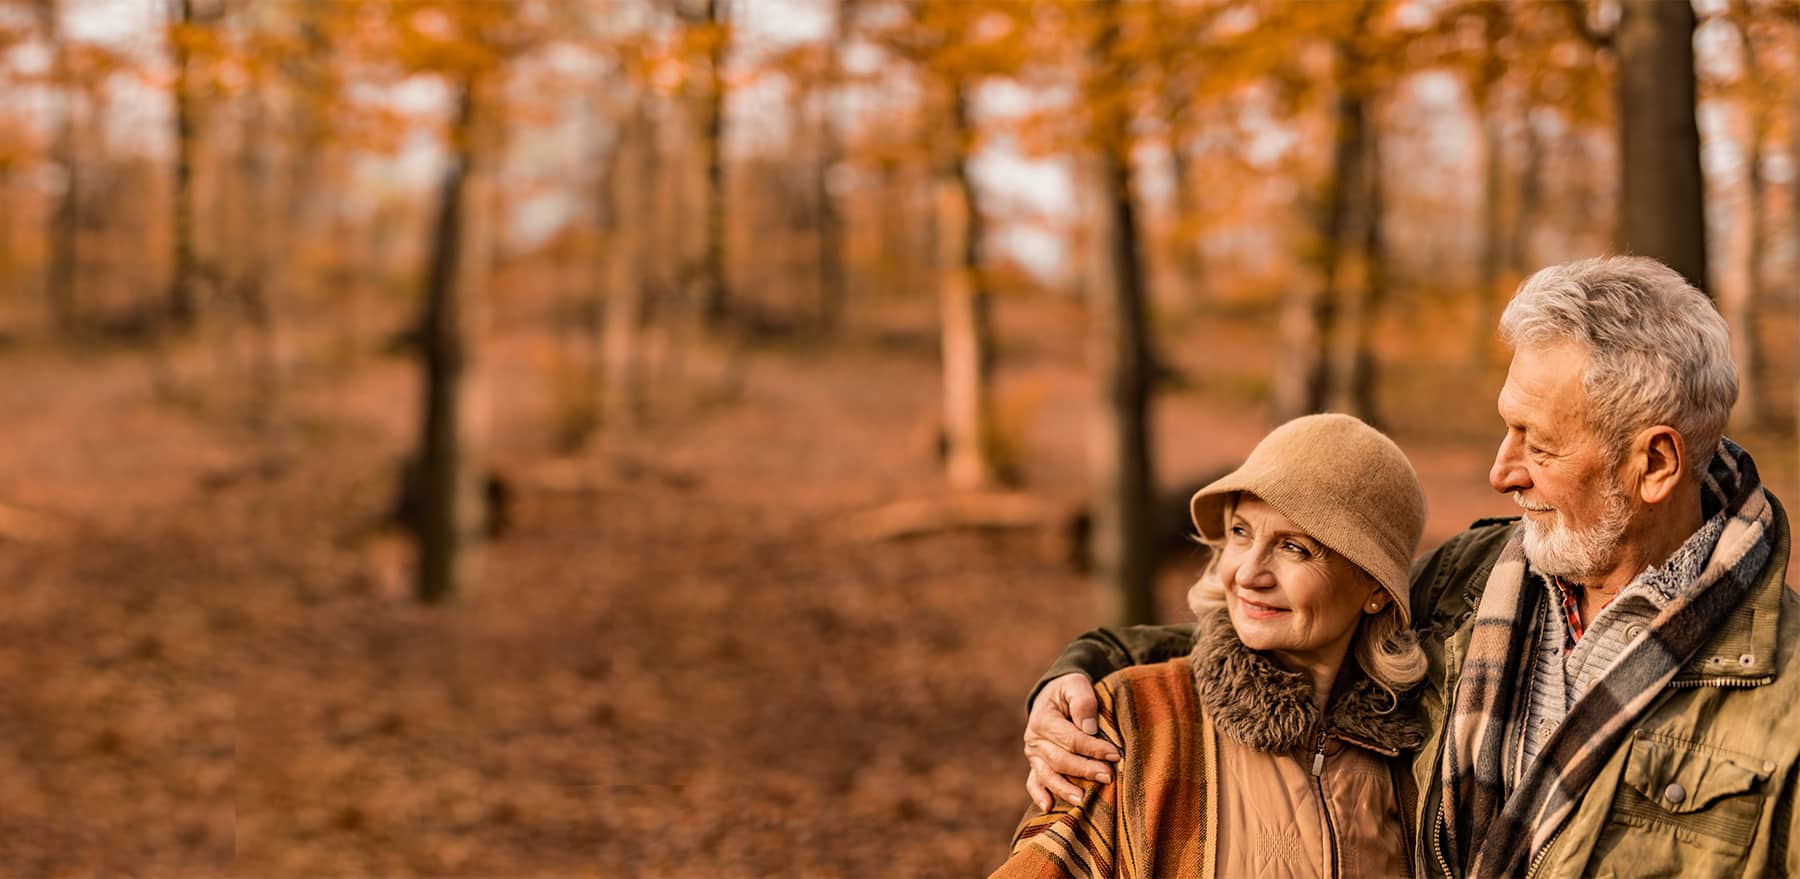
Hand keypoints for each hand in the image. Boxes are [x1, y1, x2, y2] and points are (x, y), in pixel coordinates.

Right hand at [1023, 672, 1121, 810]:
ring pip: (1048, 775)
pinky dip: (1039, 795)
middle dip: (1085, 769)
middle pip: (1060, 759)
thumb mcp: (1076, 684)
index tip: (1115, 754)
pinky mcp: (1035, 766)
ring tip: (1084, 800)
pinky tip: (1048, 807)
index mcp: (1043, 719)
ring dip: (1065, 789)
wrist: (1053, 697)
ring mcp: (1033, 755)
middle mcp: (1034, 739)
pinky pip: (1033, 783)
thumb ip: (1082, 701)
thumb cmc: (1069, 691)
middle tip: (1108, 776)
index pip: (1070, 738)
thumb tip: (1089, 728)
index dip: (1093, 748)